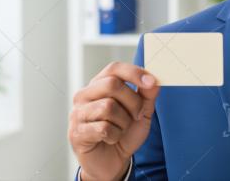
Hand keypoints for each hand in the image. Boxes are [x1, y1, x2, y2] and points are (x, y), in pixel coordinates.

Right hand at [69, 62, 159, 180]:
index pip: (114, 68)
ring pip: (108, 107)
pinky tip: (111, 138)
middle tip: (136, 115)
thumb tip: (153, 80)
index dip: (134, 72)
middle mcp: (85, 95)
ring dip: (123, 122)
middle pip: (112, 84)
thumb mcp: (142, 111)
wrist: (113, 161)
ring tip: (121, 129)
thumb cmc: (125, 133)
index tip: (151, 82)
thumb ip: (147, 94)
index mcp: (99, 85)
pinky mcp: (77, 132)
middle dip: (133, 102)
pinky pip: (103, 128)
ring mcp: (78, 113)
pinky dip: (115, 135)